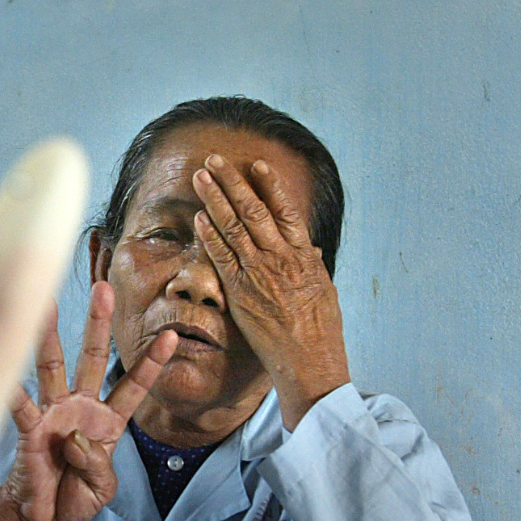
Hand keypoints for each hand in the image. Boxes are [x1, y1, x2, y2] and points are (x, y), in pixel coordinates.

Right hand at [0, 283, 174, 520]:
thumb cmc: (71, 500)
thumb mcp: (102, 489)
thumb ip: (97, 465)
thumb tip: (75, 440)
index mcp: (106, 422)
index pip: (133, 386)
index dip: (151, 363)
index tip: (171, 337)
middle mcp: (79, 408)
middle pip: (93, 357)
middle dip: (99, 324)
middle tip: (103, 288)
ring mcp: (52, 414)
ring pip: (52, 366)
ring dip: (50, 336)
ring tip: (45, 304)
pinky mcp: (28, 429)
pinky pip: (21, 407)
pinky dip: (13, 394)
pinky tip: (7, 377)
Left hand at [191, 155, 350, 428]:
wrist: (309, 361)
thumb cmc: (320, 330)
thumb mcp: (323, 290)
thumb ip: (311, 265)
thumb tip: (308, 249)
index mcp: (302, 254)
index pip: (285, 210)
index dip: (270, 185)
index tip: (256, 164)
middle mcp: (280, 258)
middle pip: (253, 211)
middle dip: (232, 183)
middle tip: (215, 160)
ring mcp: (259, 273)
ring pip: (233, 228)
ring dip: (214, 199)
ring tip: (199, 177)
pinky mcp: (241, 292)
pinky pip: (221, 257)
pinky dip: (209, 235)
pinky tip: (197, 217)